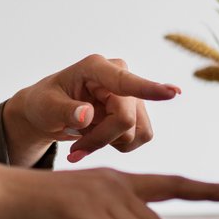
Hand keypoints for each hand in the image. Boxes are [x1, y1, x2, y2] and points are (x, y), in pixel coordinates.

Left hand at [3, 54, 179, 166]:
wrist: (49, 113)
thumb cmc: (45, 104)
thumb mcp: (45, 107)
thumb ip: (64, 111)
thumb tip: (86, 116)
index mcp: (95, 67)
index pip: (125, 82)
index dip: (149, 88)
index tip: (173, 93)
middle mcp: (119, 77)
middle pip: (125, 120)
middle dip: (100, 139)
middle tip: (75, 150)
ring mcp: (132, 96)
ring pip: (135, 133)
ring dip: (107, 144)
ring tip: (84, 137)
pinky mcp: (138, 114)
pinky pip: (139, 140)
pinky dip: (116, 147)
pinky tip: (98, 137)